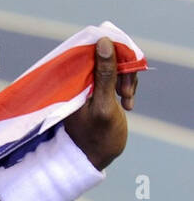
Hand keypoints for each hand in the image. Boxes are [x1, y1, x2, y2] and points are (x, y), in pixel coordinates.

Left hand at [63, 36, 138, 169]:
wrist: (95, 158)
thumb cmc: (97, 136)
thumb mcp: (103, 104)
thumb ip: (104, 74)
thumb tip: (102, 42)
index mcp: (72, 81)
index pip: (90, 50)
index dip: (112, 53)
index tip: (124, 68)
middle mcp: (77, 80)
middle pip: (105, 56)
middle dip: (123, 71)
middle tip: (127, 93)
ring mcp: (88, 85)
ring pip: (114, 66)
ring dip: (127, 80)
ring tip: (127, 100)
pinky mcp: (98, 91)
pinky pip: (116, 77)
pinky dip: (126, 87)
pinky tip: (127, 103)